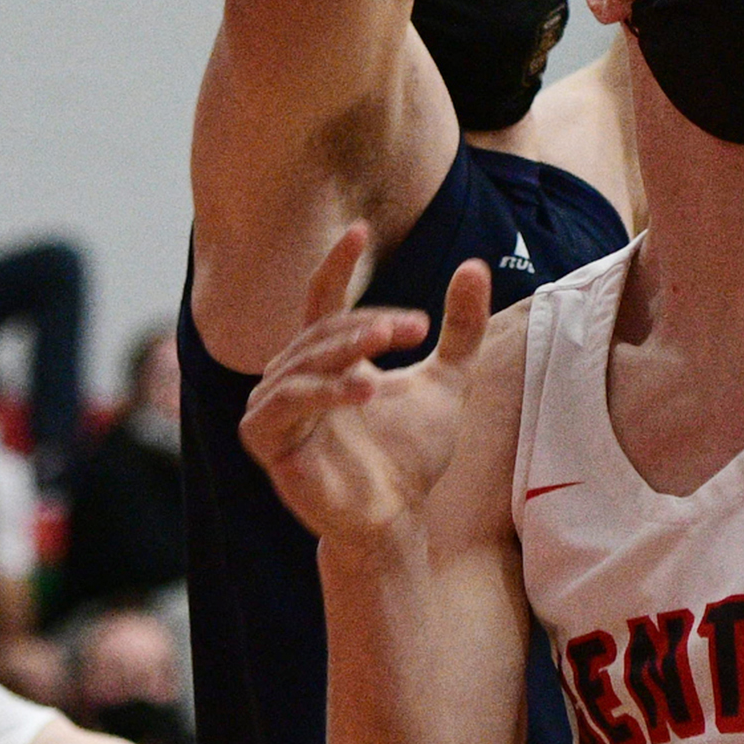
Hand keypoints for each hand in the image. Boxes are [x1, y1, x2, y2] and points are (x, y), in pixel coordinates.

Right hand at [240, 226, 490, 546]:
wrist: (398, 514)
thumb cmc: (411, 451)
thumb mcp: (449, 379)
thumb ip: (462, 327)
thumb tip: (474, 266)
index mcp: (330, 360)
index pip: (323, 301)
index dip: (337, 265)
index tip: (358, 229)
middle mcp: (295, 379)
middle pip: (322, 331)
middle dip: (367, 321)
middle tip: (416, 326)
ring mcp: (275, 410)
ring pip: (300, 362)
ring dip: (345, 347)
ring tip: (389, 344)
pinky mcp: (268, 443)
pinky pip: (282, 406)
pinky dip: (321, 392)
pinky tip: (364, 390)